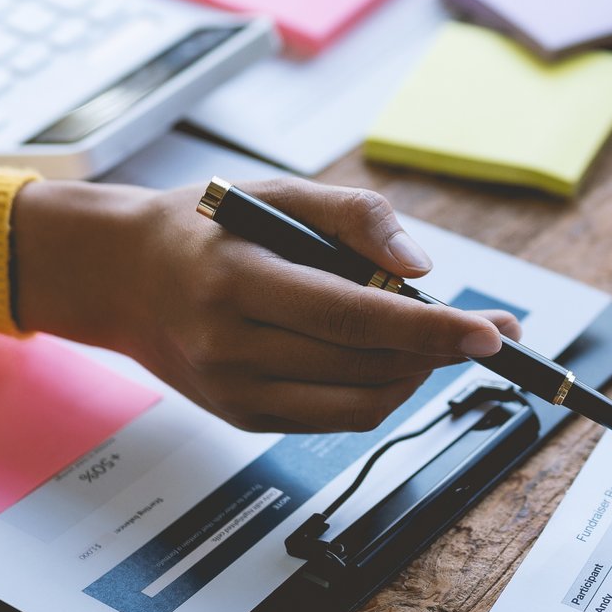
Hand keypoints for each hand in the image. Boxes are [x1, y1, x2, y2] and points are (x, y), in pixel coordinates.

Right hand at [9, 176, 519, 432]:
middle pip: (366, 367)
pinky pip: (333, 419)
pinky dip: (376, 391)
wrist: (120, 276)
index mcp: (239, 279)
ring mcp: (234, 391)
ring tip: (433, 339)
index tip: (491, 332)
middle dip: (439, 351)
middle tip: (484, 330)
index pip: (356, 316)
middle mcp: (230, 344)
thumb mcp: (277, 192)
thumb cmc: (206, 227)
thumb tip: (420, 270)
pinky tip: (386, 359)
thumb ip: (354, 216)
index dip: (431, 329)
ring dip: (414, 375)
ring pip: (359, 404)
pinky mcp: (242, 418)